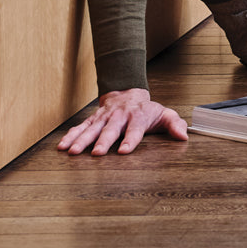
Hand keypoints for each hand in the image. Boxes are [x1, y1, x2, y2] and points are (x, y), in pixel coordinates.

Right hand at [57, 88, 188, 155]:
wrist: (128, 93)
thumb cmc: (147, 110)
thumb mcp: (164, 114)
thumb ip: (174, 124)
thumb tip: (184, 136)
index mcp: (138, 117)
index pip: (135, 129)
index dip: (130, 140)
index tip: (124, 151)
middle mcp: (120, 116)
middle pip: (111, 130)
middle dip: (103, 141)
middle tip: (96, 154)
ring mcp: (105, 117)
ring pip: (92, 129)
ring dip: (82, 140)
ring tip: (72, 152)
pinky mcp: (93, 119)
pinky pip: (80, 127)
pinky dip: (70, 135)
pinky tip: (61, 146)